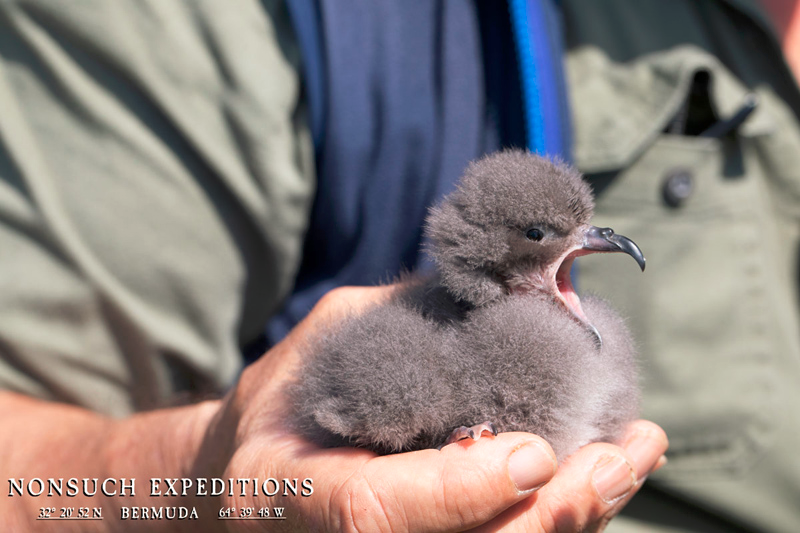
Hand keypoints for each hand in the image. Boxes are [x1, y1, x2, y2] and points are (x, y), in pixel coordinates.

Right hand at [197, 286, 668, 531]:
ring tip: (637, 453)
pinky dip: (567, 509)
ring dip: (577, 513)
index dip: (459, 492)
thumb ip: (404, 321)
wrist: (258, 469)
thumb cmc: (289, 395)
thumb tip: (507, 290)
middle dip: (551, 514)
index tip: (534, 454)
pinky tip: (616, 465)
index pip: (377, 514)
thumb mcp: (329, 338)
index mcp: (295, 488)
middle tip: (617, 459)